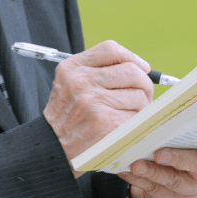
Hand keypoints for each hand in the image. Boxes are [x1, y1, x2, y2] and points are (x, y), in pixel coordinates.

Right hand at [43, 40, 153, 174]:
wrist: (52, 148)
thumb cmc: (68, 116)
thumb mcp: (70, 84)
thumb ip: (96, 71)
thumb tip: (140, 68)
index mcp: (71, 68)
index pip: (110, 49)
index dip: (132, 57)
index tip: (141, 68)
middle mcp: (81, 82)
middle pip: (131, 71)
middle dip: (144, 84)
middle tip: (142, 96)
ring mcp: (93, 102)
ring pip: (139, 95)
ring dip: (141, 107)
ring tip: (128, 115)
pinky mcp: (107, 124)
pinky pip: (138, 117)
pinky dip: (138, 123)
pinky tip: (125, 128)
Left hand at [118, 128, 196, 197]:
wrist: (170, 185)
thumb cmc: (178, 149)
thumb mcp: (183, 139)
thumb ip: (177, 127)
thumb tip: (156, 112)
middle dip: (178, 159)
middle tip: (159, 154)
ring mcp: (194, 190)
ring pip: (173, 182)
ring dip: (153, 172)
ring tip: (136, 165)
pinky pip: (154, 190)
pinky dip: (137, 180)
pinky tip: (125, 171)